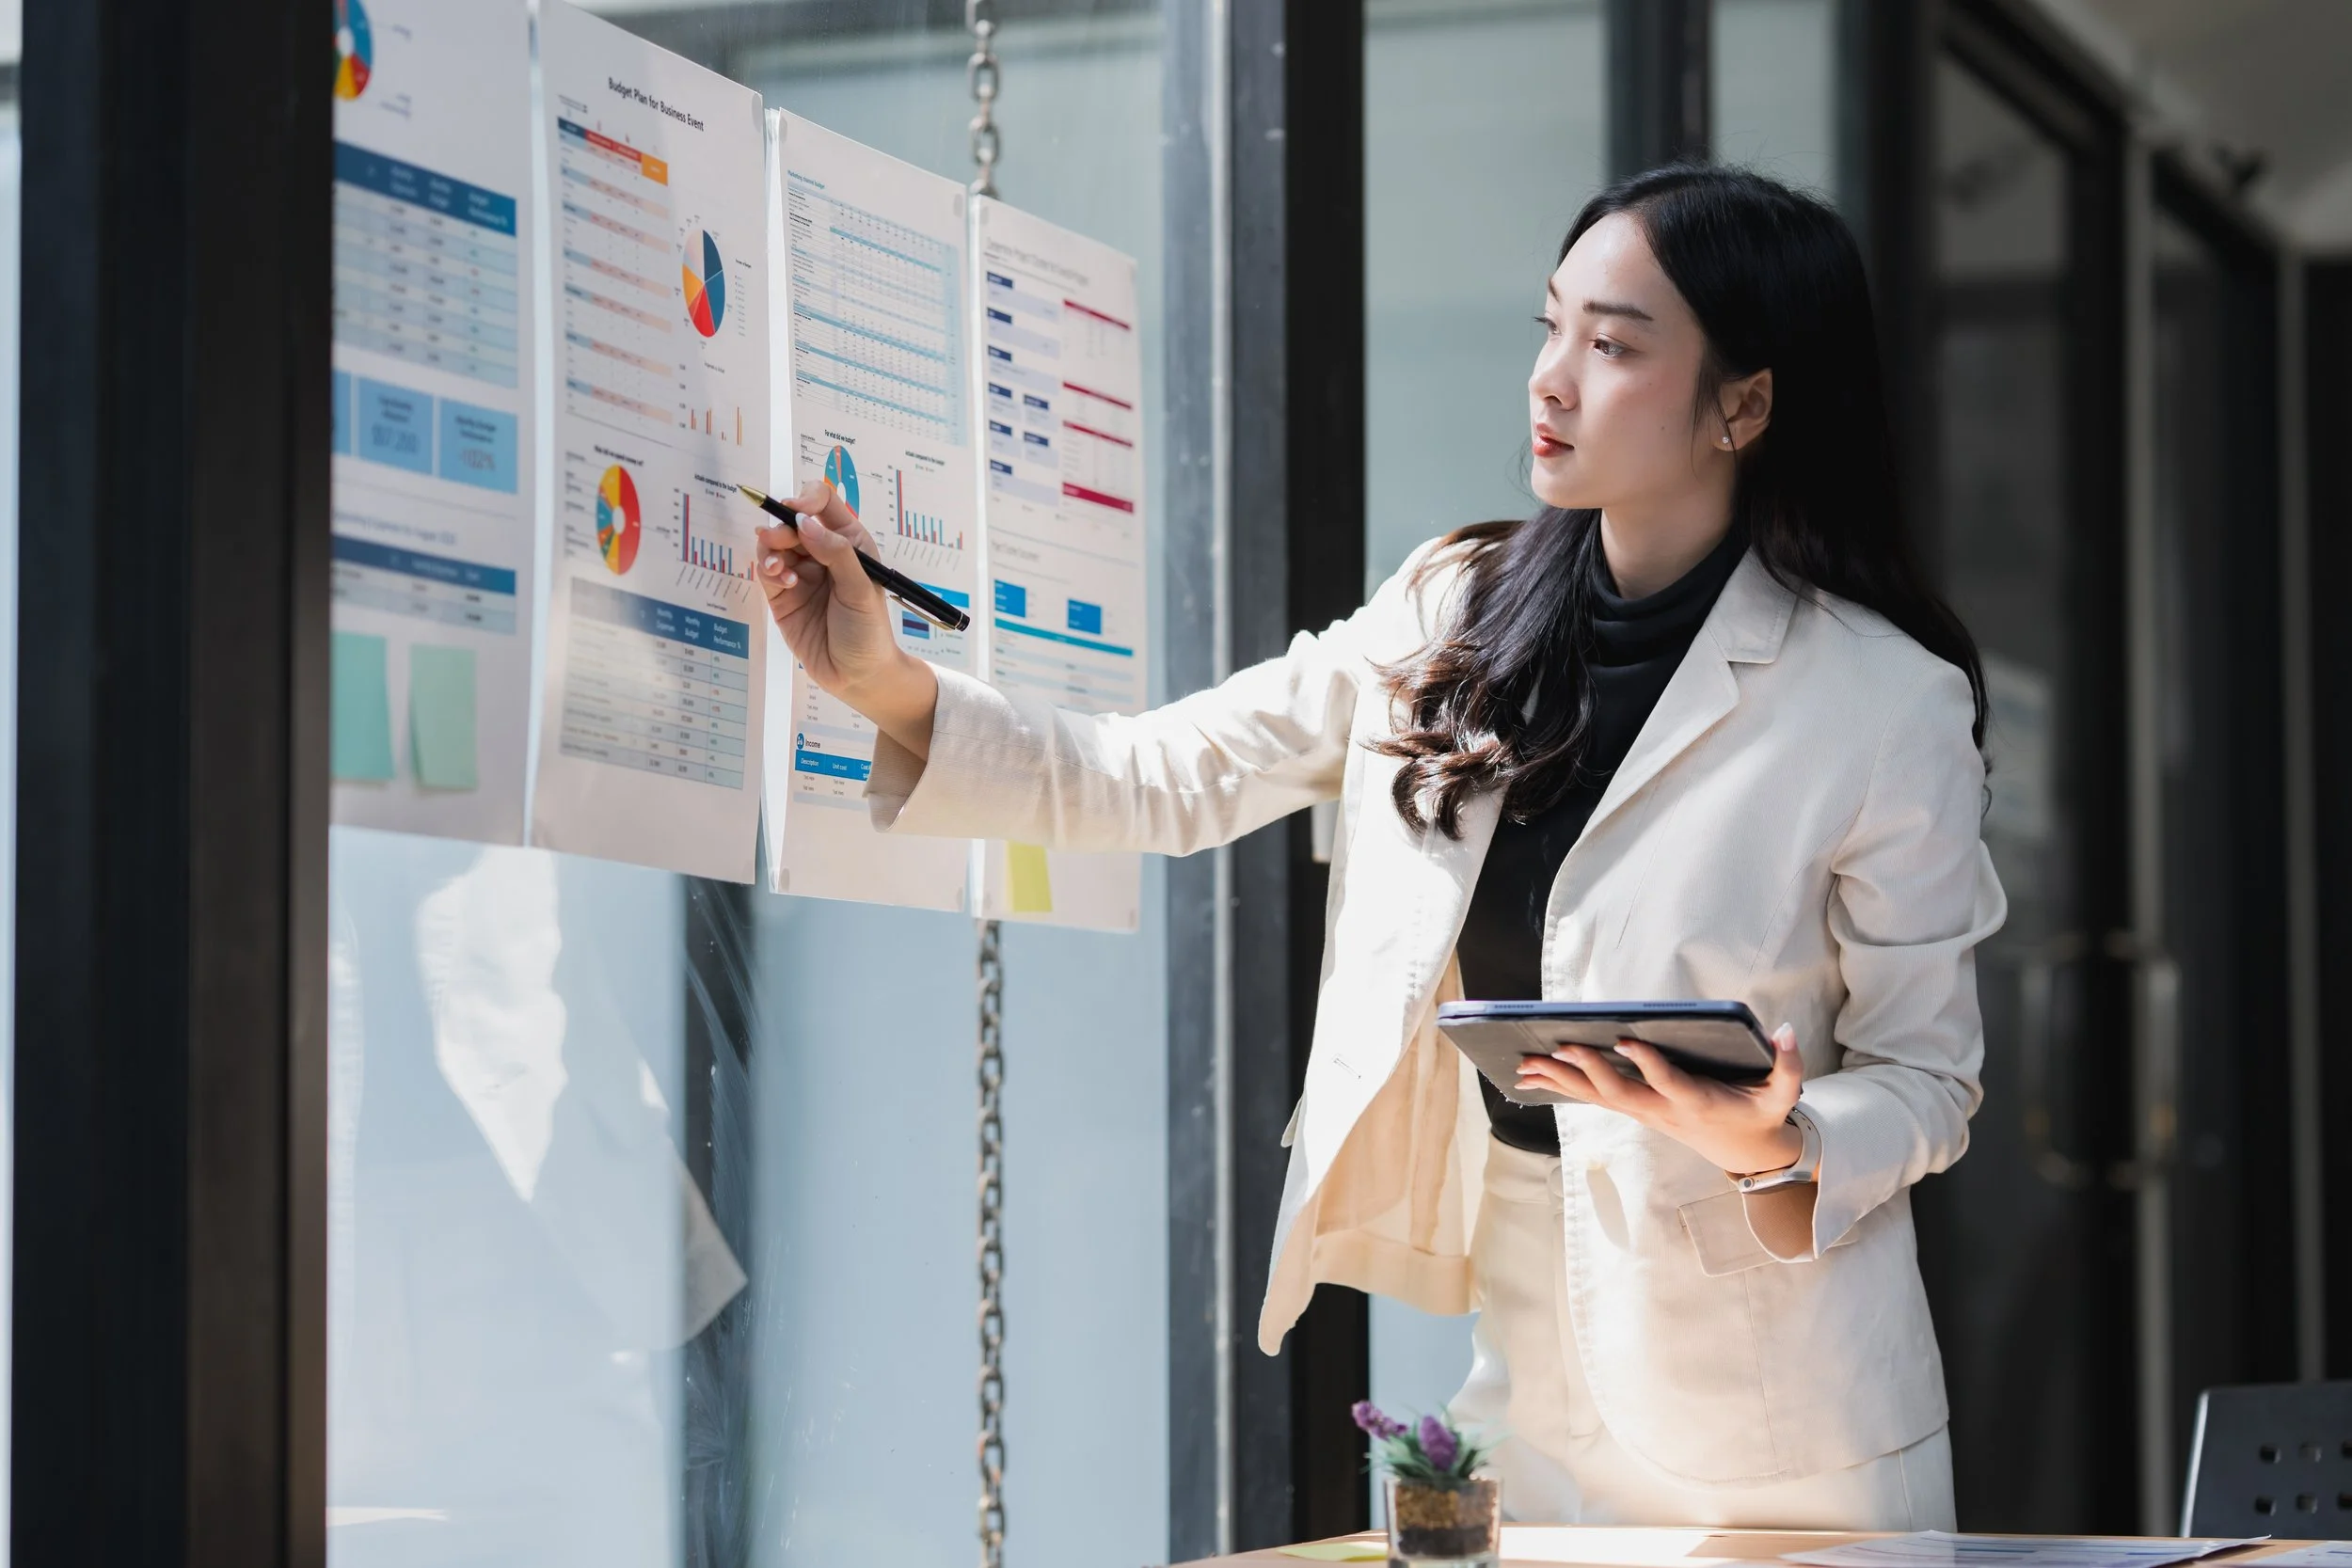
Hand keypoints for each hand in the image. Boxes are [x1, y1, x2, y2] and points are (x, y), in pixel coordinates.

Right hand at [758, 478, 937, 755]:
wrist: (858, 677)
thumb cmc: (869, 632)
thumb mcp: (860, 589)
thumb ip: (835, 553)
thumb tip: (805, 522)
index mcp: (850, 543)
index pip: (823, 505)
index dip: (806, 500)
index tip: (793, 510)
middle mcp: (823, 553)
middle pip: (793, 522)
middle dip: (782, 527)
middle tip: (776, 541)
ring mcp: (801, 574)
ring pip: (775, 544)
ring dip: (771, 549)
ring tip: (779, 569)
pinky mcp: (782, 596)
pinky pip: (767, 570)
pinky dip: (768, 569)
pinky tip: (782, 581)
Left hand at [1516, 1023, 1805, 1175]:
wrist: (1742, 1152)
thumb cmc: (1759, 1115)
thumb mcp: (1782, 1097)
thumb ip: (1788, 1067)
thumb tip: (1786, 1030)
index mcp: (1697, 1103)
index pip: (1670, 1084)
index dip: (1648, 1064)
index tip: (1626, 1040)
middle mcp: (1663, 1111)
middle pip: (1620, 1094)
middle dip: (1589, 1070)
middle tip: (1559, 1047)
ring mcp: (1645, 1113)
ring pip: (1597, 1097)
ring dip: (1561, 1080)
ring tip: (1525, 1062)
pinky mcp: (1635, 1110)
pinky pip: (1593, 1099)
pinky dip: (1562, 1087)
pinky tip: (1530, 1076)